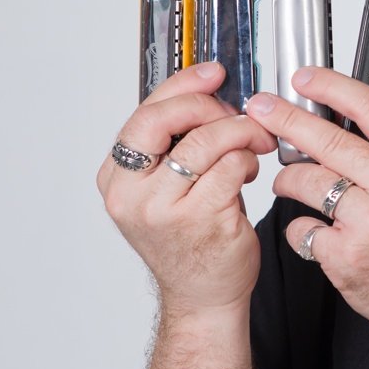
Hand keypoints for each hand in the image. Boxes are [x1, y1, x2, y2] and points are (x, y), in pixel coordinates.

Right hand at [98, 62, 277, 317]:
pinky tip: (249, 170)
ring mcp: (163, 210)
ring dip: (239, 133)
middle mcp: (130, 194)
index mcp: (116, 177)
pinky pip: (229, 167)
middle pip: (162, 120)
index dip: (183, 86)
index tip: (213, 73)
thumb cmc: (191, 238)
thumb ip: (175, 143)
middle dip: (206, 105)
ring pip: (204, 142)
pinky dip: (246, 160)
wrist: (204, 295)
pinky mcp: (201, 221)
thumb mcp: (166, 186)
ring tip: (252, 142)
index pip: (144, 114)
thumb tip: (208, 91)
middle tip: (235, 111)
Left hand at [245, 68, 368, 346]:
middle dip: (284, 119)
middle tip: (261, 109)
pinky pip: (301, 227)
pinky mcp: (346, 254)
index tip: (303, 78)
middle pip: (327, 139)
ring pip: (306, 181)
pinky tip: (316, 233)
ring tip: (289, 184)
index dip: (331, 87)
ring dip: (288, 180)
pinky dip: (300, 229)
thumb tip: (336, 118)